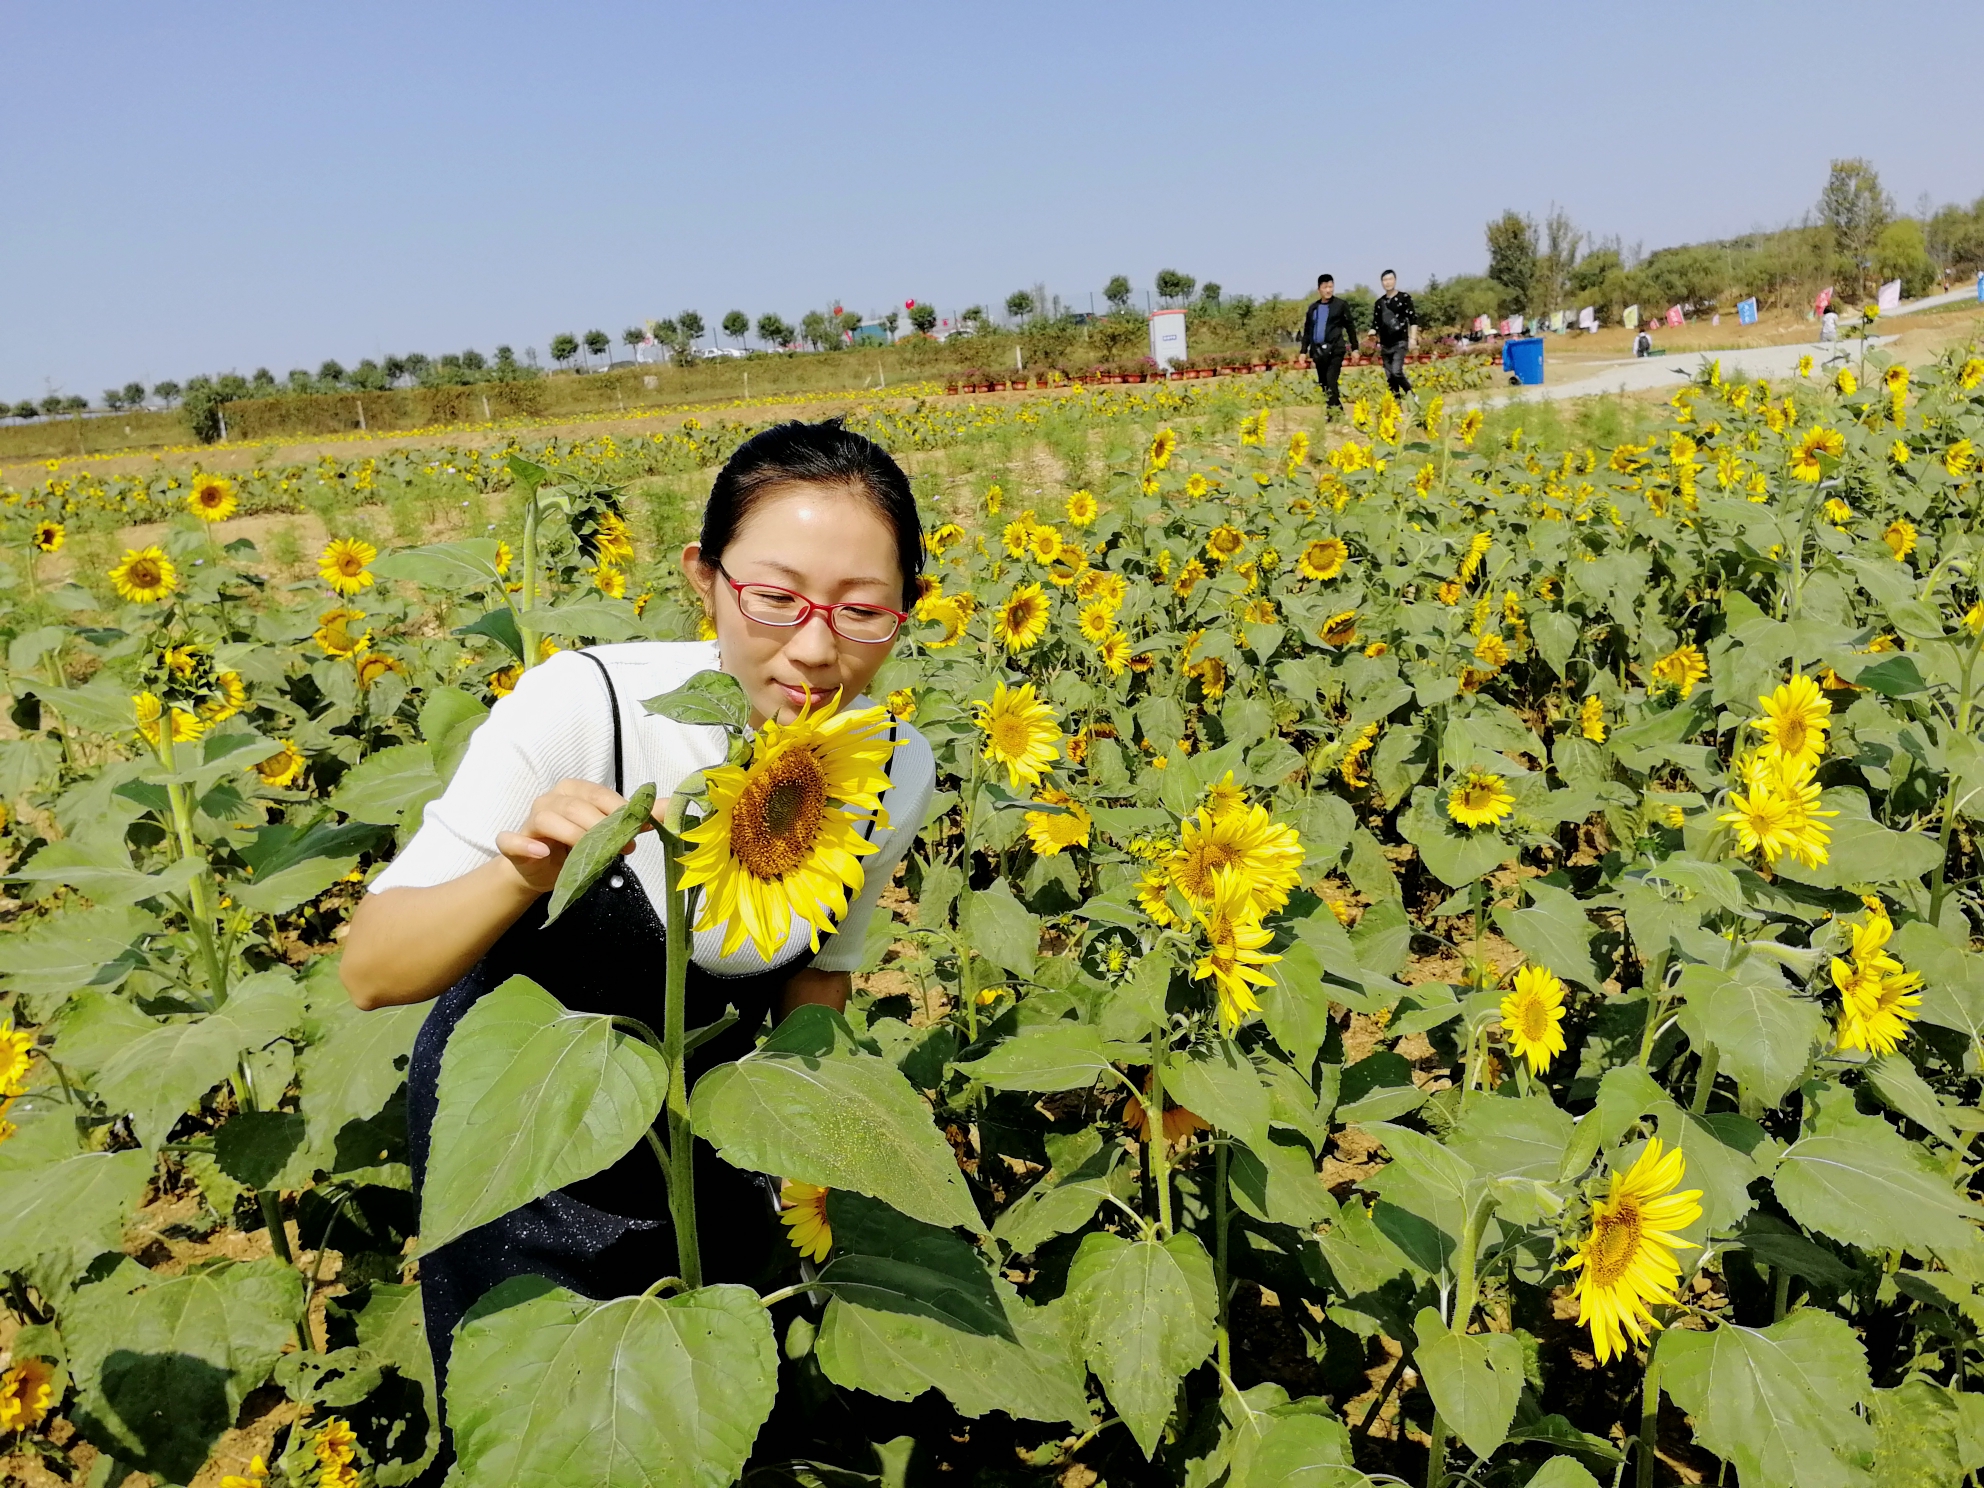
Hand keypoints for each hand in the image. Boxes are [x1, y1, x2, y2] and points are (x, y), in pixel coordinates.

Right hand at [494, 778, 665, 895]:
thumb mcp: (608, 832)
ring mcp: (530, 819)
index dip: (618, 813)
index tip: (636, 833)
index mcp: (575, 791)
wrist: (541, 870)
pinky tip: (542, 851)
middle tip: (620, 849)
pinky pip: (511, 839)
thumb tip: (672, 810)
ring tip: (588, 854)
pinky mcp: (513, 842)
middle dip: (600, 827)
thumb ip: (637, 820)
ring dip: (571, 835)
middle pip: (575, 806)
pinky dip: (525, 843)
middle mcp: (551, 799)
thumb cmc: (577, 846)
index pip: (599, 794)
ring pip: (548, 818)